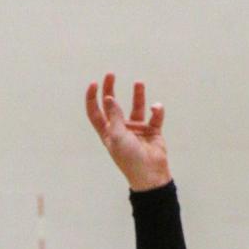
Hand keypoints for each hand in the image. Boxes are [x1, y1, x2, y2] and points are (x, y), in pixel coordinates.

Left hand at [84, 73, 170, 191]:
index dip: (92, 97)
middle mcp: (120, 128)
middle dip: (110, 89)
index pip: (95, 111)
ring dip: (137, 94)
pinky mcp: (152, 130)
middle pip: (113, 104)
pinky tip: (155, 109)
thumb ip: (114, 115)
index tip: (94, 83)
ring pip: (136, 106)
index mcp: (107, 132)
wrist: (150, 174)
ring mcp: (136, 129)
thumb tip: (109, 97)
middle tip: (110, 74)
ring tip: (138, 82)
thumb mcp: (117, 136)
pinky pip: (155, 116)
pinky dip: (156, 111)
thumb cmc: (129, 159)